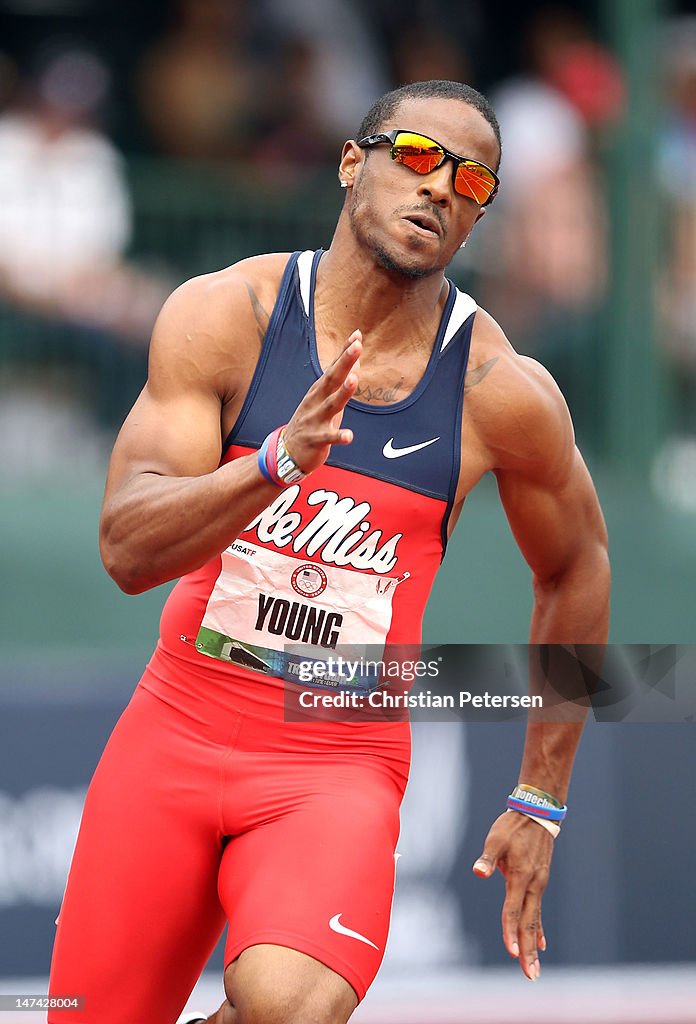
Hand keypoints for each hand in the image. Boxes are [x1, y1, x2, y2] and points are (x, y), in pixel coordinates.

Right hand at [282, 331, 361, 473]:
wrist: (287, 452)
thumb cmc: (312, 422)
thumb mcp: (326, 398)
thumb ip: (341, 380)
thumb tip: (356, 358)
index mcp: (319, 391)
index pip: (334, 367)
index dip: (345, 352)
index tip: (357, 335)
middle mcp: (316, 401)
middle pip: (331, 379)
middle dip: (344, 363)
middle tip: (357, 346)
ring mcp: (315, 420)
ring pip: (330, 405)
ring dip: (342, 392)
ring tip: (354, 379)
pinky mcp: (316, 440)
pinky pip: (328, 438)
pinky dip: (338, 436)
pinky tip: (349, 436)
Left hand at [472, 811, 553, 979]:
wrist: (537, 814)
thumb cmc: (511, 827)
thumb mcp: (496, 838)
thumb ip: (488, 858)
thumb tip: (478, 871)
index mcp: (520, 876)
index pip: (513, 909)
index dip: (510, 931)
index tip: (512, 953)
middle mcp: (532, 884)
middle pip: (529, 923)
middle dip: (528, 950)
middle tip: (530, 975)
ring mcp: (538, 885)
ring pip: (535, 920)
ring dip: (534, 945)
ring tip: (534, 969)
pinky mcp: (539, 882)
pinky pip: (538, 911)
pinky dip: (538, 929)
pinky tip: (541, 944)